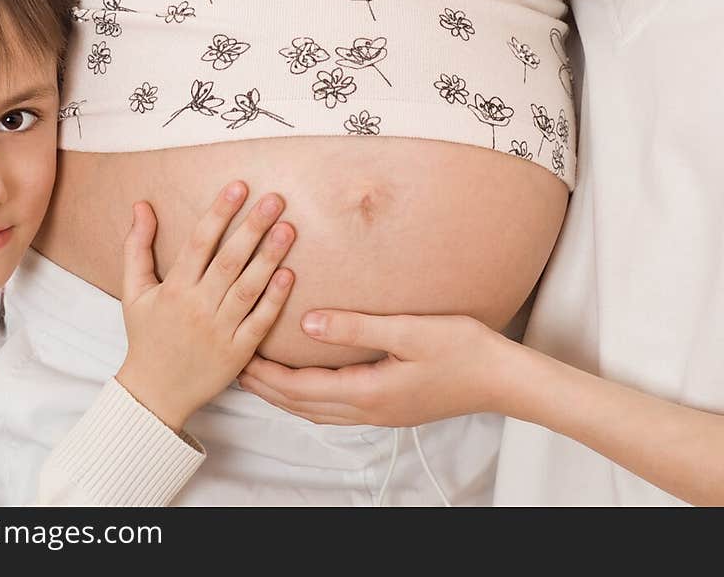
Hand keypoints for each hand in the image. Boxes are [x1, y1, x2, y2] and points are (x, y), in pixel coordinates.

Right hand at [115, 182, 294, 431]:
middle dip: (252, 227)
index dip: (219, 212)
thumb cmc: (145, 336)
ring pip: (247, 289)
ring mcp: (219, 331)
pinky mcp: (237, 353)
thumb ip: (137, 246)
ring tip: (288, 228)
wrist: (154, 394)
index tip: (239, 186)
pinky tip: (289, 274)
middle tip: (275, 199)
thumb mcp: (133, 291)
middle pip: (228, 261)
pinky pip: (259, 323)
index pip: (199, 242)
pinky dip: (274, 300)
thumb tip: (141, 204)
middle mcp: (196, 307)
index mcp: (173, 289)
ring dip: (269, 257)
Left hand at [238, 309, 507, 426]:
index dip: (264, 373)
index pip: (298, 388)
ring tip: (261, 374)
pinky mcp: (390, 407)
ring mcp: (380, 413)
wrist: (501, 378)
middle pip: (301, 405)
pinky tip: (309, 381)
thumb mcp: (407, 330)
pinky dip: (310, 396)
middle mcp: (368, 409)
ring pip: (317, 410)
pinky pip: (336, 407)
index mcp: (366, 392)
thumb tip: (307, 323)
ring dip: (285, 395)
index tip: (238, 355)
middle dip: (265, 388)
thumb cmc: (461, 349)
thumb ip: (355, 326)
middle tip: (235, 365)